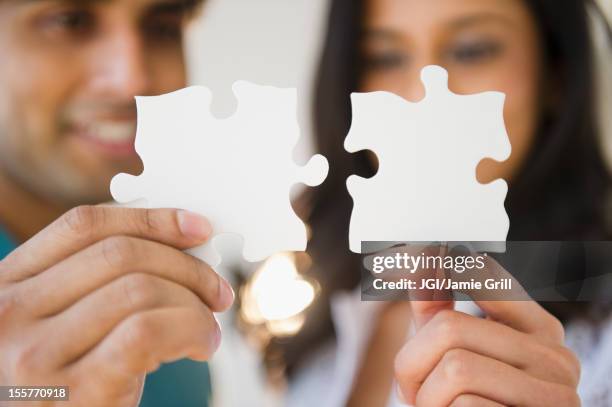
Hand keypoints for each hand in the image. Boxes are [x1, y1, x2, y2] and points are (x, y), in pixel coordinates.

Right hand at [0, 206, 233, 406]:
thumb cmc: (62, 388)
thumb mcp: (60, 326)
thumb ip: (96, 283)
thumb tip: (181, 243)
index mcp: (6, 284)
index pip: (84, 225)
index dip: (151, 219)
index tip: (198, 227)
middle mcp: (10, 313)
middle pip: (120, 254)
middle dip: (187, 266)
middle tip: (217, 291)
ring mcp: (36, 354)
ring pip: (140, 289)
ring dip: (194, 304)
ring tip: (209, 328)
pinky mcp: (75, 391)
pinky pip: (148, 332)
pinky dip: (191, 329)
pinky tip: (202, 345)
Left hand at [394, 258, 580, 405]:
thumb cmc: (467, 400)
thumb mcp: (451, 350)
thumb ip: (438, 308)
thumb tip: (419, 256)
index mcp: (539, 329)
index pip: (487, 276)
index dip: (443, 269)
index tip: (415, 255)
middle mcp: (557, 358)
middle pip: (449, 329)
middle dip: (411, 363)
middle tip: (412, 387)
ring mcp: (555, 397)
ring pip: (454, 368)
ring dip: (425, 396)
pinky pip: (466, 406)